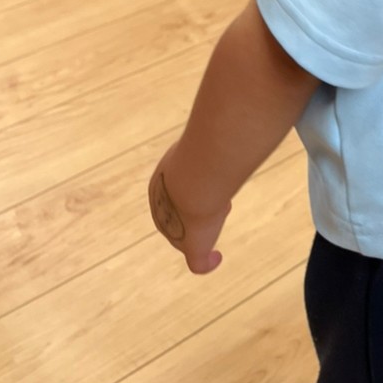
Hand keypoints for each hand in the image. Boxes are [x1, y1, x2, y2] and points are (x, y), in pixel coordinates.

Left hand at [148, 143, 231, 273]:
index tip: (207, 180)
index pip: (174, 191)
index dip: (191, 188)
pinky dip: (206, 262)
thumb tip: (223, 120)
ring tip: (221, 210)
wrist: (194, 180)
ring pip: (191, 232)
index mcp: (158, 185)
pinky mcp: (192, 247)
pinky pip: (198, 262)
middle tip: (217, 197)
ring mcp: (176, 231)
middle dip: (197, 207)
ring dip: (205, 226)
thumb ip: (211, 130)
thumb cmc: (199, 155)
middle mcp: (163, 210)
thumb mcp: (202, 136)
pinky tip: (215, 258)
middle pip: (181, 214)